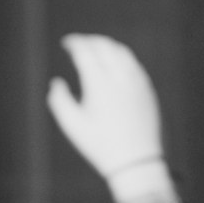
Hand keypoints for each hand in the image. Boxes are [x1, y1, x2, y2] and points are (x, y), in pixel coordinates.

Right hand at [46, 36, 166, 185]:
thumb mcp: (72, 126)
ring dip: (106, 45)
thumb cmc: (100, 146)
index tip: (66, 42)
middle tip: (78, 43)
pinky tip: (114, 62)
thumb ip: (59, 100)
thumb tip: (57, 82)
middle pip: (104, 46)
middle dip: (89, 40)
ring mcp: (136, 82)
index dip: (75, 43)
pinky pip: (133, 63)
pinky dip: (120, 56)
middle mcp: (120, 79)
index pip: (86, 52)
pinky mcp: (146, 89)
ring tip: (95, 48)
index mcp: (99, 85)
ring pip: (121, 52)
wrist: (135, 162)